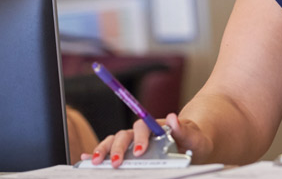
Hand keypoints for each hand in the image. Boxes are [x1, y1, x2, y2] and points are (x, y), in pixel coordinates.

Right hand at [81, 113, 213, 167]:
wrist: (193, 145)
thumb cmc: (194, 141)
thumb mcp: (196, 138)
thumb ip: (185, 130)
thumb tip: (173, 117)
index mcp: (157, 127)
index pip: (143, 126)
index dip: (139, 138)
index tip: (139, 151)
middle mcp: (142, 134)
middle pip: (124, 135)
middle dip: (118, 148)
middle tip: (117, 163)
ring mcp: (133, 143)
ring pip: (113, 141)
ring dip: (103, 150)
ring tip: (96, 162)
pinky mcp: (127, 153)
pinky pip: (109, 151)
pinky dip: (96, 153)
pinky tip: (86, 159)